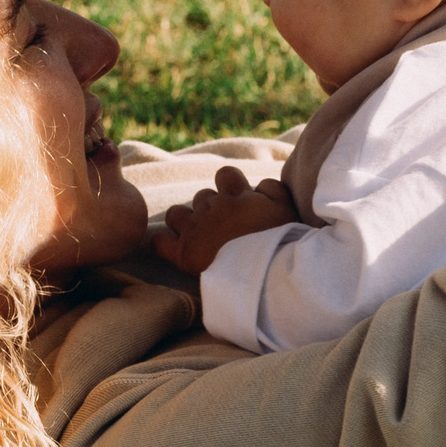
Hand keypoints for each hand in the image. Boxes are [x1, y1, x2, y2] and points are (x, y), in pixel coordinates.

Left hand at [152, 166, 298, 274]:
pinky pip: (158, 242)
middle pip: (201, 198)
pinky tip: (175, 248)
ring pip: (176, 214)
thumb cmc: (283, 241)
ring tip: (200, 238)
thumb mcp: (287, 207)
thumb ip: (272, 188)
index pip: (225, 174)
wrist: (268, 272)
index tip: (239, 201)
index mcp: (235, 194)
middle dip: (211, 209)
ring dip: (185, 222)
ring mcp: (194, 229)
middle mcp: (211, 208)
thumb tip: (258, 185)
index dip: (230, 186)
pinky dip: (163, 243)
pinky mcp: (182, 253)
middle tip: (226, 230)